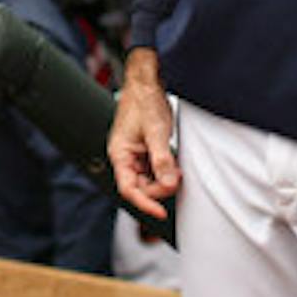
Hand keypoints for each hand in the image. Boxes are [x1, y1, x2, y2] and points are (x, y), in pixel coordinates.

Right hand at [108, 50, 179, 219]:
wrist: (146, 82)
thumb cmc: (145, 102)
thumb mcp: (156, 132)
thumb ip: (162, 159)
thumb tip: (169, 184)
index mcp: (120, 154)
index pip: (129, 189)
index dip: (145, 204)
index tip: (161, 213)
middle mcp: (124, 157)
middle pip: (140, 187)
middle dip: (159, 188)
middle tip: (177, 178)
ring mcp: (134, 154)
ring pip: (148, 180)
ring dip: (163, 180)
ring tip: (177, 170)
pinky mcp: (144, 150)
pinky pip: (154, 169)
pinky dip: (165, 171)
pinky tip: (174, 165)